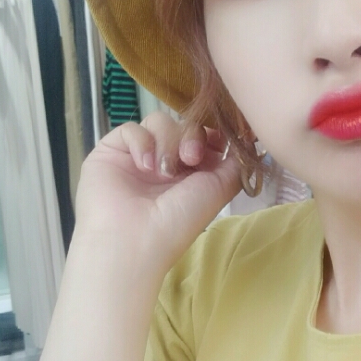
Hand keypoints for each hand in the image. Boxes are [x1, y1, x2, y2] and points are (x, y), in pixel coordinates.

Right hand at [73, 111, 240, 283]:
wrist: (135, 239)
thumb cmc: (179, 220)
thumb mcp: (219, 189)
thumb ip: (236, 162)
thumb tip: (248, 140)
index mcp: (191, 171)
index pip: (205, 135)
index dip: (213, 134)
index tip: (219, 142)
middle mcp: (166, 160)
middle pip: (184, 124)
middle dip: (192, 136)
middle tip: (191, 159)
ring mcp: (139, 154)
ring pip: (160, 121)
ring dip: (168, 141)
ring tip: (163, 170)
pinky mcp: (112, 150)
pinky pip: (131, 128)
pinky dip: (142, 142)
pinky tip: (144, 165)